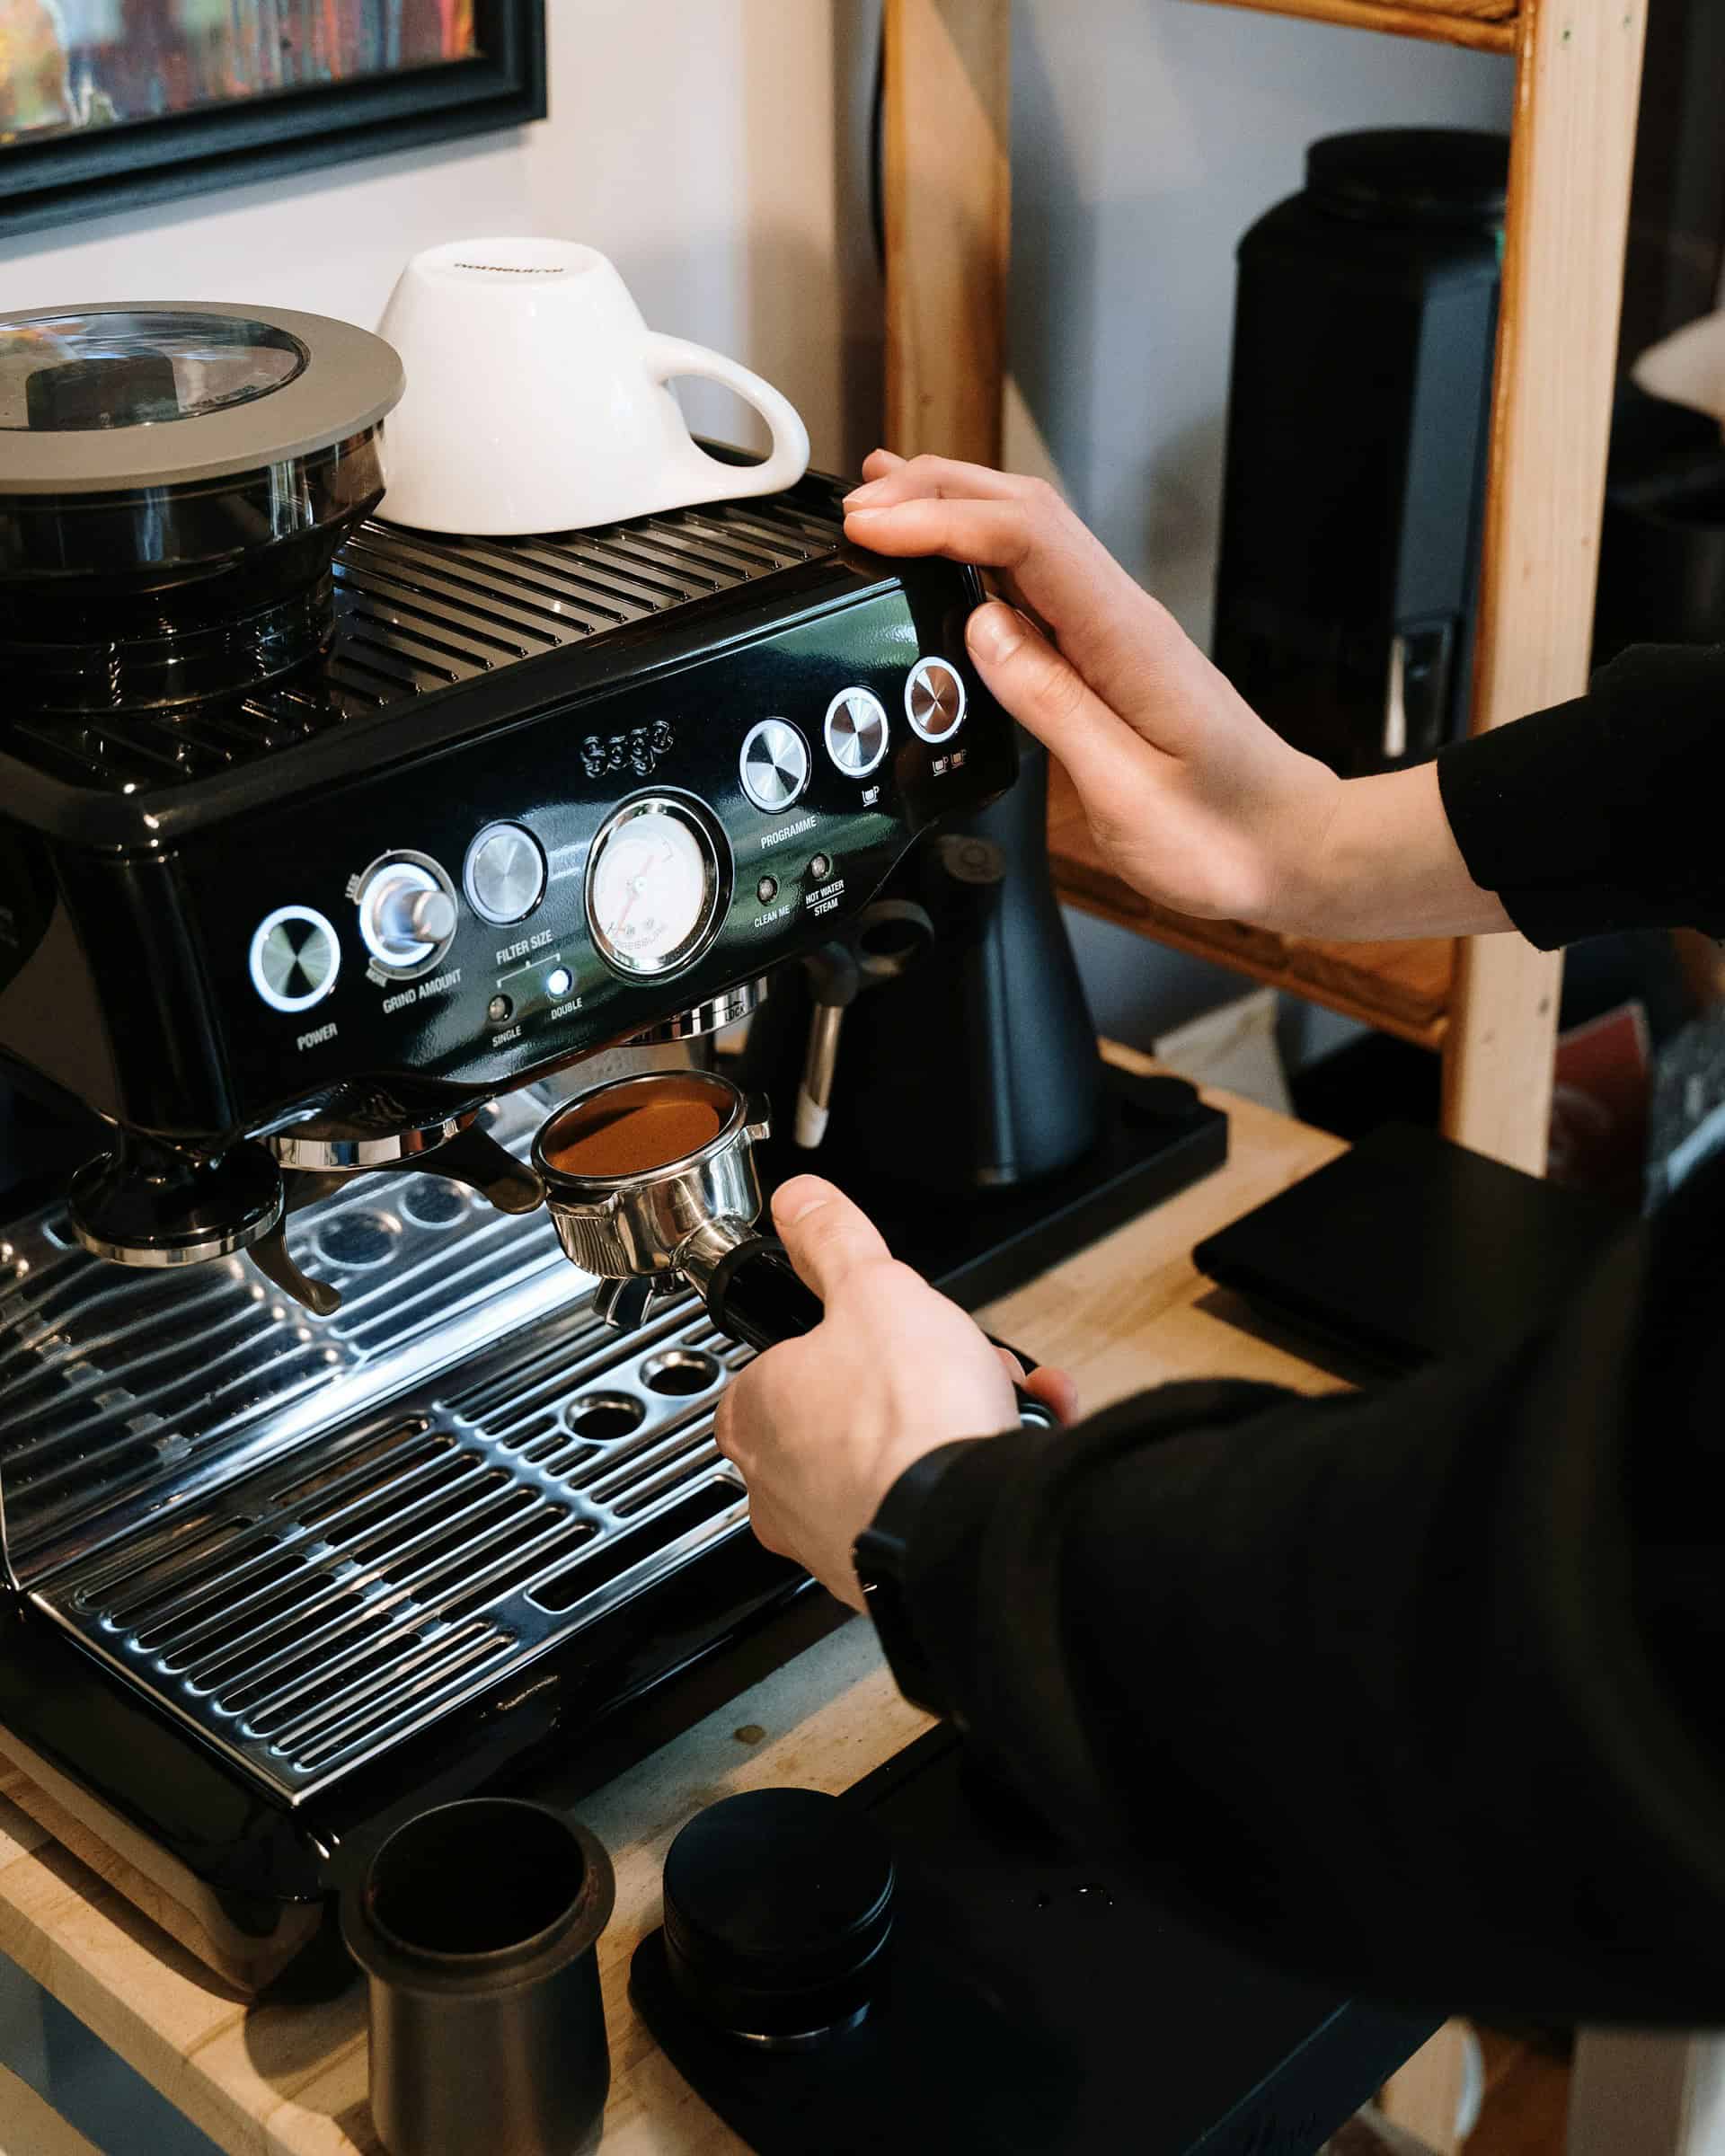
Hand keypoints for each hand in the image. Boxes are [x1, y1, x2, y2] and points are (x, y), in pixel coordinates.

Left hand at [714, 1176, 1076, 1609]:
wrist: (966, 1527)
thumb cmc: (908, 1421)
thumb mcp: (873, 1287)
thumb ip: (833, 1241)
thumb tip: (801, 1203)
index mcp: (757, 1413)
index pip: (780, 1362)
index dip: (845, 1334)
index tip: (884, 1325)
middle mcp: (779, 1487)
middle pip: (851, 1409)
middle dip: (920, 1376)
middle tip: (954, 1360)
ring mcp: (833, 1535)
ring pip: (898, 1459)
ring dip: (956, 1418)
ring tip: (998, 1399)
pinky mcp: (889, 1571)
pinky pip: (934, 1504)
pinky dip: (976, 1471)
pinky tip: (1015, 1444)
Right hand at [842, 452, 1508, 941]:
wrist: (1292, 849)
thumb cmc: (1223, 834)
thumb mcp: (1126, 788)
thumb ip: (1051, 704)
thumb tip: (981, 631)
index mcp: (1126, 638)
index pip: (1024, 538)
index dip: (939, 520)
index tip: (871, 527)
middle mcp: (1124, 617)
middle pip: (1026, 512)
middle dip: (936, 491)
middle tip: (861, 501)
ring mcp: (1119, 631)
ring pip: (1032, 536)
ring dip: (956, 510)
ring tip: (889, 505)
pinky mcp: (1113, 655)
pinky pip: (1040, 581)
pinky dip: (982, 557)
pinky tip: (951, 568)